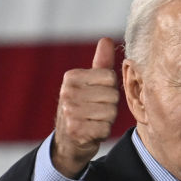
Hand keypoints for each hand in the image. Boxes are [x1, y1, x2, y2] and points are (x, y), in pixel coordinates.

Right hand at [52, 37, 118, 177]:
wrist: (68, 140)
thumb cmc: (84, 107)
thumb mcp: (90, 83)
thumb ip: (101, 63)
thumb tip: (107, 39)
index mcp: (71, 77)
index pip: (110, 77)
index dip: (110, 88)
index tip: (97, 94)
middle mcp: (67, 93)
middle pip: (112, 95)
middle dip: (109, 105)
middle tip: (95, 110)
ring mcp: (70, 113)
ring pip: (111, 113)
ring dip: (107, 120)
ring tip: (94, 120)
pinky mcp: (76, 131)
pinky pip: (106, 128)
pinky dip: (103, 132)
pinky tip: (92, 131)